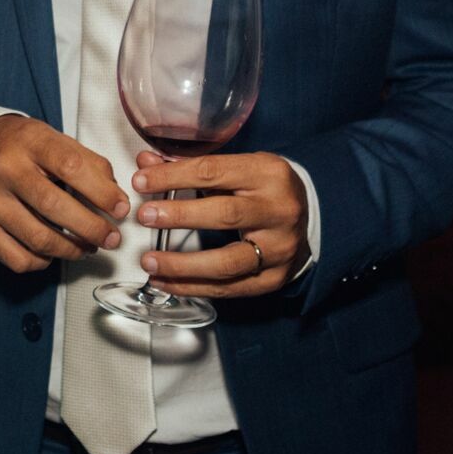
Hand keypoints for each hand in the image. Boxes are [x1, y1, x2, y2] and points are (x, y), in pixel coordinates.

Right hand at [0, 114, 129, 273]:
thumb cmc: (19, 146)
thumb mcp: (52, 139)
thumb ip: (87, 163)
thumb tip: (115, 198)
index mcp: (28, 142)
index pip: (70, 166)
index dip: (101, 192)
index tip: (121, 208)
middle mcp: (4, 169)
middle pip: (53, 207)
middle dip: (91, 229)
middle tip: (111, 238)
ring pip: (37, 239)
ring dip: (71, 250)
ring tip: (87, 247)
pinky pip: (17, 259)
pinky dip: (42, 262)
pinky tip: (53, 252)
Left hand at [132, 150, 306, 297]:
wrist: (311, 217)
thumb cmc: (265, 188)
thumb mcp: (236, 166)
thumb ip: (190, 166)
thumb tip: (145, 164)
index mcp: (268, 174)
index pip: (213, 172)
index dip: (172, 177)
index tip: (141, 181)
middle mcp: (279, 211)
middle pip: (225, 215)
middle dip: (180, 216)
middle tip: (145, 216)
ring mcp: (279, 248)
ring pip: (228, 262)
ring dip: (183, 265)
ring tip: (149, 261)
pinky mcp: (275, 278)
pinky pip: (231, 289)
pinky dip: (193, 287)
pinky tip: (166, 281)